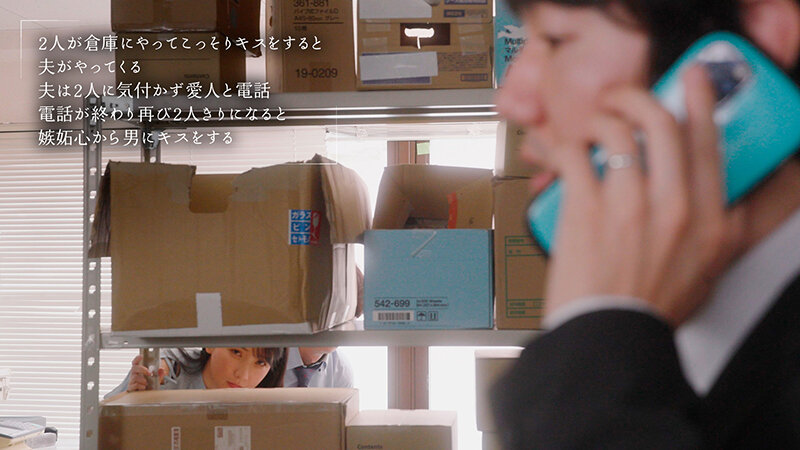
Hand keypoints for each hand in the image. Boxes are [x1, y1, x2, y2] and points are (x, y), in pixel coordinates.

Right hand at [126, 354, 166, 391]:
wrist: (144, 396)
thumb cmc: (148, 385)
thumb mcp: (155, 379)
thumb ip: (159, 374)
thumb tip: (161, 369)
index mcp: (138, 370)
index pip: (135, 362)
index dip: (137, 359)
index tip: (141, 356)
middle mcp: (134, 374)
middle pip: (134, 368)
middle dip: (142, 369)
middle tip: (149, 373)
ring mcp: (131, 381)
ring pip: (134, 377)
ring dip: (142, 379)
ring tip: (147, 383)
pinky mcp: (131, 388)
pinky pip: (134, 385)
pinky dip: (140, 386)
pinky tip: (144, 387)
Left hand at [543, 65, 745, 325]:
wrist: (608, 336)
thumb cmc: (649, 308)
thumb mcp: (706, 270)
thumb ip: (715, 228)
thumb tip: (712, 197)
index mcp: (710, 221)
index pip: (709, 144)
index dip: (700, 103)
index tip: (692, 82)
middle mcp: (675, 206)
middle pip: (663, 123)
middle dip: (638, 97)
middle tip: (624, 97)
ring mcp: (629, 204)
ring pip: (617, 129)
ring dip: (599, 120)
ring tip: (590, 128)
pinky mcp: (587, 208)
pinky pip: (575, 153)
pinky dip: (566, 146)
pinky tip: (566, 153)